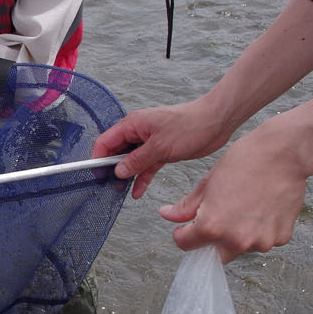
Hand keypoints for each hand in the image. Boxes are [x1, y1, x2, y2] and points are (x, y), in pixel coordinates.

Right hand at [93, 94, 235, 199]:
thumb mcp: (159, 147)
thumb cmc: (189, 127)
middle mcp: (139, 131)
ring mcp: (150, 141)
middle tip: (109, 186)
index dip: (98, 157)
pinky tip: (138, 191)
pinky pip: (146, 165)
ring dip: (127, 175)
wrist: (216, 122)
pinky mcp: (162, 149)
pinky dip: (142, 177)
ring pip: (131, 160)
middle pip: (116, 151)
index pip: (106, 141)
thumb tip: (118, 171)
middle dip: (111, 168)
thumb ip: (137, 160)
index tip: (96, 174)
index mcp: (133, 124)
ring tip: (121, 191)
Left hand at [158, 116, 312, 259]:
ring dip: (238, 235)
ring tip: (245, 206)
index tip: (186, 227)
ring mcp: (261, 242)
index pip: (186, 244)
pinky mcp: (281, 238)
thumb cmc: (244, 161)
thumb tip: (166, 215)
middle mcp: (236, 241)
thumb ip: (186, 206)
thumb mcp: (208, 183)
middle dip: (212, 239)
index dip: (183, 234)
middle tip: (220, 215)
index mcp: (212, 226)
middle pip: (214, 254)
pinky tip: (262, 207)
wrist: (284, 153)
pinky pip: (263, 240)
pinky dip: (260, 230)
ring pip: (241, 248)